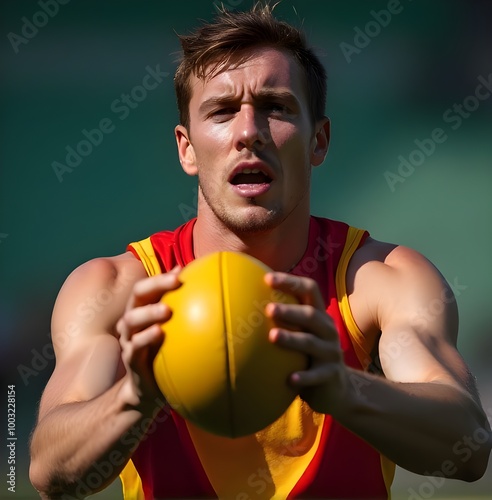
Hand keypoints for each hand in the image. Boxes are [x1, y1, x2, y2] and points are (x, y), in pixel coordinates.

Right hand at [116, 267, 181, 408]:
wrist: (146, 390)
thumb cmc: (163, 355)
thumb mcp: (174, 334)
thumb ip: (185, 316)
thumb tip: (214, 298)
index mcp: (142, 311)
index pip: (148, 288)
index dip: (161, 277)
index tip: (181, 271)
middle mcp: (132, 322)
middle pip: (137, 296)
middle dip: (155, 285)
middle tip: (175, 281)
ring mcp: (129, 341)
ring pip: (131, 320)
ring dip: (149, 312)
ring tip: (167, 310)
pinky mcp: (131, 361)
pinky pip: (135, 348)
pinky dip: (145, 339)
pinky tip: (160, 334)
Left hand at [264, 272, 348, 414]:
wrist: (335, 388)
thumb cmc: (306, 354)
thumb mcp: (300, 333)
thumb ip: (282, 319)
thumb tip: (242, 301)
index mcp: (319, 315)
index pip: (309, 290)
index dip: (290, 282)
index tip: (267, 279)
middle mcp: (327, 329)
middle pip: (311, 315)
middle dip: (290, 310)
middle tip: (268, 309)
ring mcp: (331, 352)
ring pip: (311, 343)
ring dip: (292, 339)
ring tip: (272, 336)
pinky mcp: (330, 374)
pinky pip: (316, 375)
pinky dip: (304, 377)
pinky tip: (290, 379)